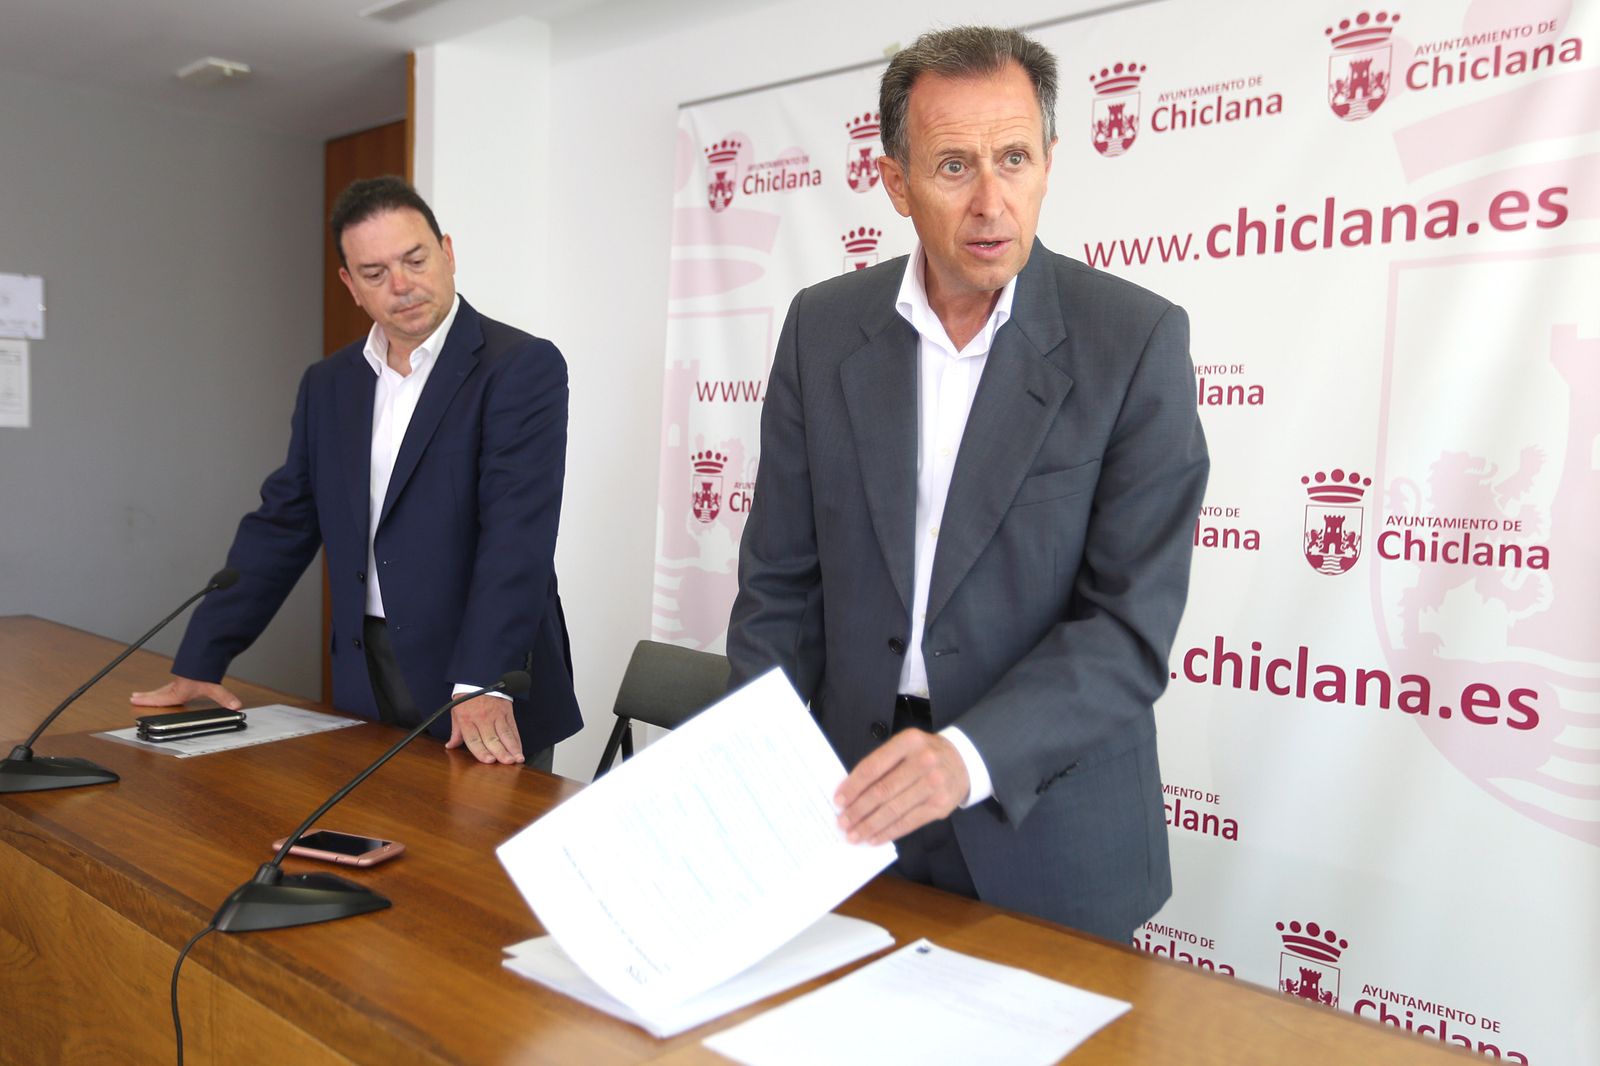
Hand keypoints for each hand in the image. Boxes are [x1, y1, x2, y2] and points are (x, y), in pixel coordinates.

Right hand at [131, 675, 242, 709]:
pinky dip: (162, 686)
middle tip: (133, 697)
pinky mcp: (183, 674)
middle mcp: (176, 685)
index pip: (161, 699)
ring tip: (142, 694)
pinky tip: (164, 687)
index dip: (149, 702)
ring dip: (152, 691)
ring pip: (162, 687)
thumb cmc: (204, 671)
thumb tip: (235, 706)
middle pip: (157, 692)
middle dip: (146, 697)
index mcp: (179, 692)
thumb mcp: (213, 687)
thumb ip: (224, 698)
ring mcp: (178, 679)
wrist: (203, 654)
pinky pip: (169, 683)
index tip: (135, 702)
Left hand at [445, 694, 523, 764]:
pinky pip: (513, 728)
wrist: (478, 679)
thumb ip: (456, 732)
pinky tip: (520, 749)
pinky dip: (517, 740)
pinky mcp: (506, 712)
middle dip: (501, 752)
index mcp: (467, 720)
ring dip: (513, 747)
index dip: (482, 751)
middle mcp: (482, 719)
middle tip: (507, 762)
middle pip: (492, 738)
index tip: (489, 761)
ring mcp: (496, 716)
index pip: (474, 740)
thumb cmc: (466, 698)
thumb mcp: (456, 713)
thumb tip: (450, 746)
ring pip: (505, 734)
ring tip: (517, 759)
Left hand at [834, 728, 969, 844]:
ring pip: (894, 810)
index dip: (853, 786)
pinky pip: (908, 822)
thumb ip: (882, 764)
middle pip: (882, 791)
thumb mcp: (905, 747)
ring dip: (870, 825)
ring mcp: (934, 784)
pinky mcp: (940, 806)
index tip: (838, 800)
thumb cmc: (924, 754)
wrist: (963, 762)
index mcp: (908, 742)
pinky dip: (888, 832)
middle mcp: (923, 761)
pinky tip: (874, 838)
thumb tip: (851, 792)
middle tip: (842, 822)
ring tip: (854, 834)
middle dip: (858, 810)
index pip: (873, 767)